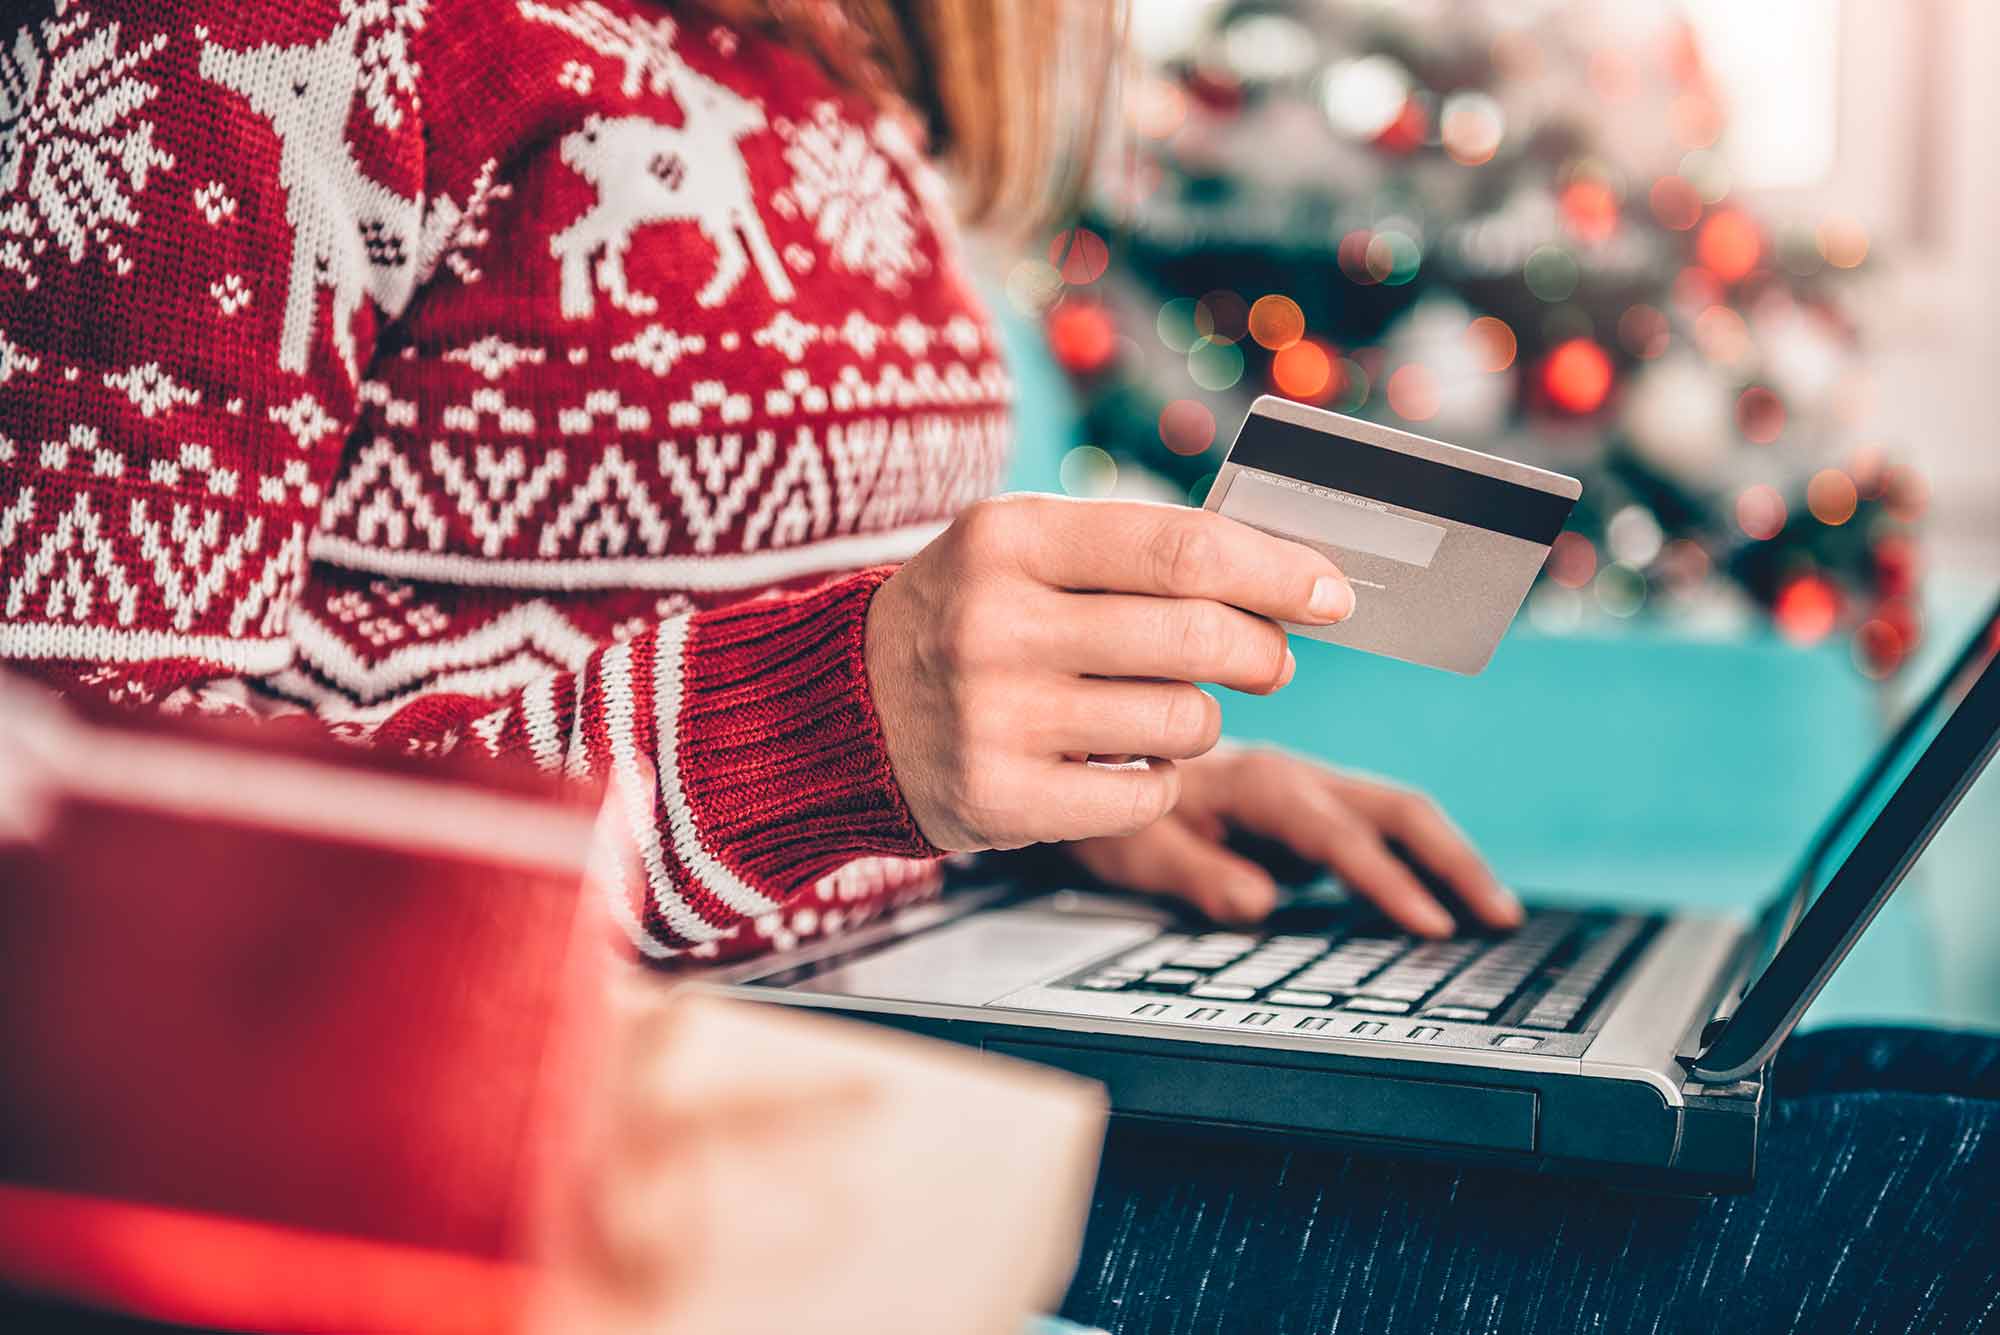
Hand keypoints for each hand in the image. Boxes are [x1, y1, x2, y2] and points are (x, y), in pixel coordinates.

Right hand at [864, 495, 1354, 850]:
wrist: (839, 709)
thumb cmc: (967, 615)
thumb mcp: (1023, 549)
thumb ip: (1135, 550)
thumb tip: (1285, 576)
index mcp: (1008, 538)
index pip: (1182, 549)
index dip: (1277, 572)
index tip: (1330, 592)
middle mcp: (994, 624)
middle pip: (1199, 639)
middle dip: (1264, 653)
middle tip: (1270, 661)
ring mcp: (994, 718)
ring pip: (1183, 723)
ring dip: (1200, 721)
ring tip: (1162, 710)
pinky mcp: (999, 801)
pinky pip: (1147, 796)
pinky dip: (1158, 782)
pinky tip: (1120, 762)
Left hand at [1067, 746, 1520, 936]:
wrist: (1096, 766)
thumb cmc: (1113, 811)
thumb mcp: (1134, 848)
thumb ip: (1194, 873)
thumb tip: (1258, 904)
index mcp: (1257, 782)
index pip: (1337, 835)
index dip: (1386, 881)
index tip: (1431, 926)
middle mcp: (1295, 777)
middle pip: (1395, 811)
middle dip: (1453, 861)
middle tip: (1499, 919)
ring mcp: (1310, 793)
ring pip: (1399, 816)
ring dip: (1451, 860)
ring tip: (1498, 915)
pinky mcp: (1312, 813)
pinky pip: (1380, 833)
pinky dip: (1422, 863)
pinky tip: (1446, 904)